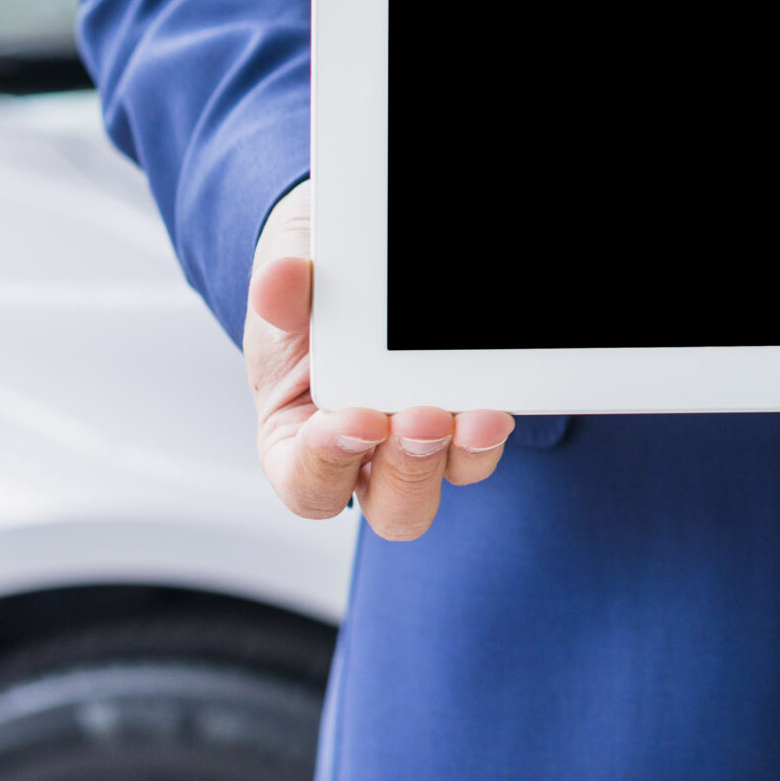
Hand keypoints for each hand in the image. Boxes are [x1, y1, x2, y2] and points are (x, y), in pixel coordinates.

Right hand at [244, 182, 512, 540]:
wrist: (355, 272)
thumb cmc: (309, 308)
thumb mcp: (287, 296)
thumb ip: (281, 295)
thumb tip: (280, 280)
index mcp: (300, 447)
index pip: (311, 484)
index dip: (330, 462)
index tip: (359, 419)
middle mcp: (366, 459)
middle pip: (394, 508)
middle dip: (411, 471)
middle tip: (424, 420)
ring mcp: (423, 444)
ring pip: (451, 476)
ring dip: (469, 452)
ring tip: (481, 416)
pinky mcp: (466, 419)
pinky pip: (487, 438)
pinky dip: (494, 422)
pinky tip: (500, 395)